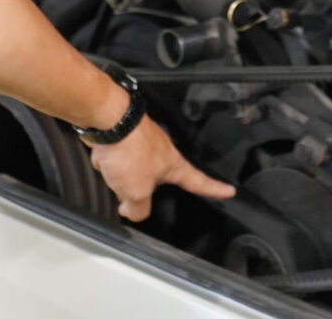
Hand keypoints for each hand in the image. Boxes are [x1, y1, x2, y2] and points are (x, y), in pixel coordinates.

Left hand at [86, 115, 235, 221]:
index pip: (198, 182)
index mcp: (173, 165)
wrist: (108, 120)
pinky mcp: (123, 137)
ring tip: (112, 169)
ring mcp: (142, 143)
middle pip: (154, 180)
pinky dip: (107, 161)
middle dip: (137, 187)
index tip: (228, 190)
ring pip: (130, 170)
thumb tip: (131, 211)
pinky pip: (114, 160)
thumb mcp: (137, 192)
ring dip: (118, 174)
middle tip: (127, 192)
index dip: (214, 189)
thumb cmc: (130, 150)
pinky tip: (102, 158)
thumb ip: (138, 209)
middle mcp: (161, 152)